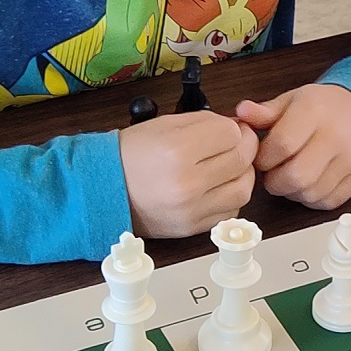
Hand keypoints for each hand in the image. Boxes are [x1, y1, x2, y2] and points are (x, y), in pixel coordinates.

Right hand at [118, 110, 256, 239]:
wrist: (105, 189)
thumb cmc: (131, 156)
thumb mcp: (165, 125)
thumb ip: (205, 122)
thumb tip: (235, 126)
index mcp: (178, 151)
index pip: (231, 134)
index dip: (235, 128)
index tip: (231, 128)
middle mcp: (187, 183)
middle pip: (241, 160)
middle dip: (245, 146)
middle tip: (239, 142)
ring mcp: (191, 209)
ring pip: (242, 189)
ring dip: (243, 174)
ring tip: (230, 165)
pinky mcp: (192, 227)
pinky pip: (230, 212)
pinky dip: (231, 197)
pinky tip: (219, 186)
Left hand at [235, 83, 350, 208]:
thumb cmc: (327, 106)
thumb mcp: (295, 100)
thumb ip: (266, 111)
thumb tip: (241, 113)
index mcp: (314, 111)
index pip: (281, 145)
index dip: (263, 158)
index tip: (261, 158)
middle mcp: (335, 136)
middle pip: (296, 176)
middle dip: (275, 182)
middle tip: (273, 174)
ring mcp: (350, 159)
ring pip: (310, 193)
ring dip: (292, 192)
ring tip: (290, 178)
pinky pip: (328, 201)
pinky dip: (311, 199)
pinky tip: (308, 185)